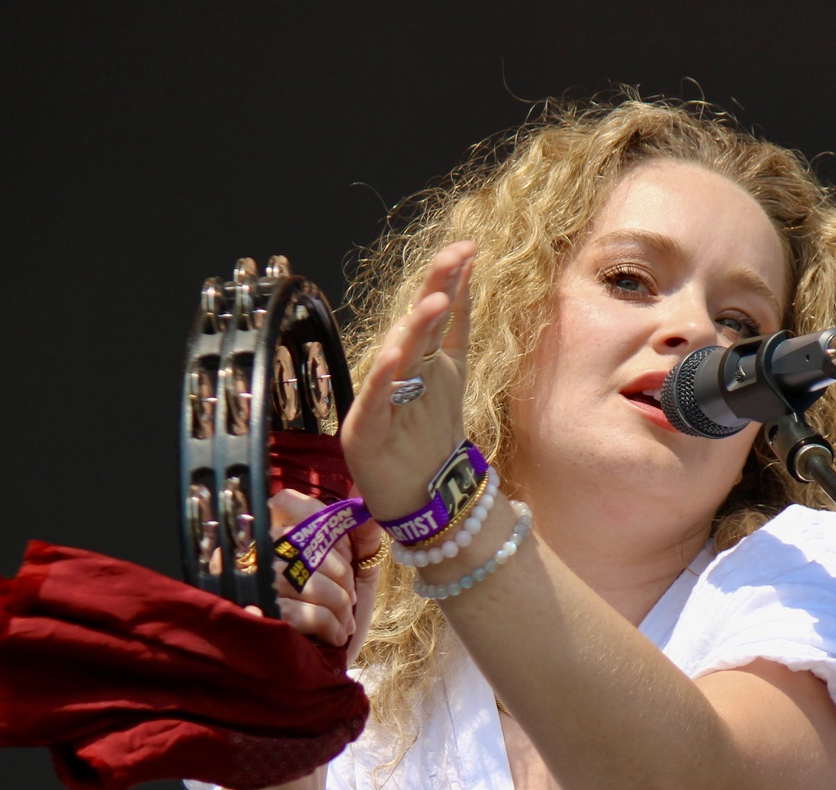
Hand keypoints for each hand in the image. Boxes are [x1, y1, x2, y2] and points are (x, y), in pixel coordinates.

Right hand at [264, 488, 380, 663]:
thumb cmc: (335, 614)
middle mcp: (251, 552)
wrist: (320, 668)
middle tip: (348, 596)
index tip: (345, 555)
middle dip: (341, 574)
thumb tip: (362, 497)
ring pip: (307, 578)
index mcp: (271, 532)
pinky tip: (335, 635)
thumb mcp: (357, 571)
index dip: (326, 526)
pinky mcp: (257, 618)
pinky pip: (302, 611)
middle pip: (305, 542)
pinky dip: (331, 625)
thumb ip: (360, 535)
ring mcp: (250, 585)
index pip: (290, 502)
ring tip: (344, 620)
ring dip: (340, 604)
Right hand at [339, 241, 475, 520]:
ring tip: (436, 300)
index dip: (450, 279)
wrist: (424, 497)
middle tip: (453, 255)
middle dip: (435, 289)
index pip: (437, 311)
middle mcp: (400, 373)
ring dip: (415, 328)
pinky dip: (384, 379)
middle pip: (418, 324)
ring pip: (400, 357)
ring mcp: (382, 400)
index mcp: (423, 359)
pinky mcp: (367, 430)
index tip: (468, 247)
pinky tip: (395, 356)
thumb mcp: (449, 374)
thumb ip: (454, 327)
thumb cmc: (431, 435)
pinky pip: (377, 401)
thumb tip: (465, 273)